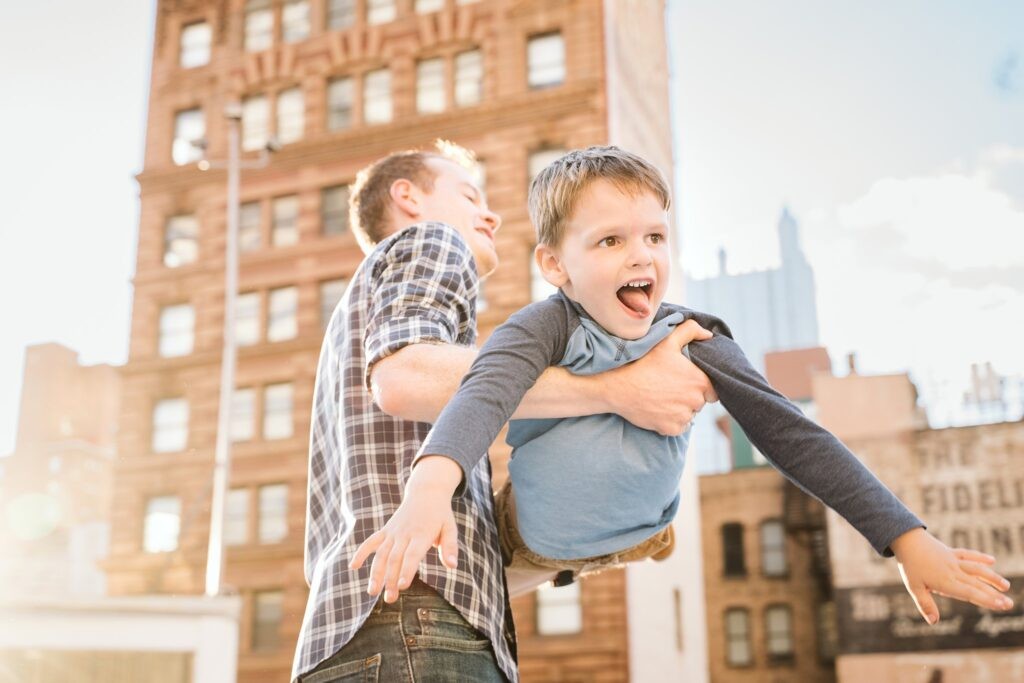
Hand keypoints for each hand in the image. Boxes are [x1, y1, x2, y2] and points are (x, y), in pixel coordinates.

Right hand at [349, 456, 461, 602]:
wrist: (426, 492)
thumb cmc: (440, 515)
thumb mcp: (450, 528)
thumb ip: (450, 547)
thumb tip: (453, 566)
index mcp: (422, 534)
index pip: (412, 555)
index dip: (407, 570)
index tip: (402, 586)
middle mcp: (404, 534)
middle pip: (395, 558)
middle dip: (390, 579)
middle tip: (389, 599)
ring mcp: (393, 532)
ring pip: (381, 554)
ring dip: (375, 573)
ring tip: (372, 591)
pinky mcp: (386, 530)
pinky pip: (371, 541)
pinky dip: (361, 552)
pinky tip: (353, 567)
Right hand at [605, 319, 717, 435]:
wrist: (619, 388)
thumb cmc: (644, 364)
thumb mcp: (667, 341)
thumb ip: (690, 331)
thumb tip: (708, 335)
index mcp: (700, 381)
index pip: (712, 391)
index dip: (700, 386)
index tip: (685, 382)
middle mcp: (696, 401)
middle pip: (699, 403)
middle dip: (689, 397)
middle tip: (670, 388)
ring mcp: (683, 417)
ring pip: (689, 415)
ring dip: (680, 410)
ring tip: (662, 398)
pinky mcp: (672, 429)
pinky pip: (679, 427)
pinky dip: (671, 421)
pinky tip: (658, 409)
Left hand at [891, 527, 1012, 623]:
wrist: (906, 540)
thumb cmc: (910, 566)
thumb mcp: (914, 587)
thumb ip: (925, 604)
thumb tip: (934, 622)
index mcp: (946, 582)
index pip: (970, 593)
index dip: (987, 600)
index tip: (1001, 605)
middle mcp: (954, 571)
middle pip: (977, 584)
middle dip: (994, 594)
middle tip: (1010, 604)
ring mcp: (954, 560)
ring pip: (977, 569)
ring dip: (992, 577)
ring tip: (1006, 586)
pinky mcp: (952, 552)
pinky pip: (968, 554)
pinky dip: (980, 557)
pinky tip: (992, 561)